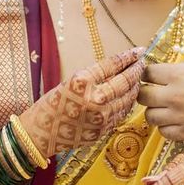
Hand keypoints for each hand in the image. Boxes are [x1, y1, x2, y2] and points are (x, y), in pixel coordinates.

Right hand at [20, 48, 144, 157]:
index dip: (129, 57)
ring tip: (137, 78)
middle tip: (142, 63)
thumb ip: (96, 75)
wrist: (41, 133)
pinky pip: (122, 113)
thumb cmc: (53, 103)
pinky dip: (127, 102)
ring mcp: (101, 117)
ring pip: (128, 98)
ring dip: (135, 87)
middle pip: (125, 81)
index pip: (113, 65)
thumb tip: (121, 66)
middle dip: (137, 71)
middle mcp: (95, 99)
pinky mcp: (104, 130)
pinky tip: (128, 96)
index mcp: (83, 81)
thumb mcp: (72, 81)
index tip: (140, 50)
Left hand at [139, 54, 183, 140]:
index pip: (147, 74)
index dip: (147, 73)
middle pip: (143, 97)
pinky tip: (175, 120)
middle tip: (153, 90)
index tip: (151, 74)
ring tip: (165, 106)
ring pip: (150, 117)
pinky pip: (165, 133)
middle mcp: (175, 96)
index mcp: (178, 74)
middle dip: (146, 92)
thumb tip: (171, 71)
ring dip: (155, 111)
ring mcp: (181, 117)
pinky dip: (166, 127)